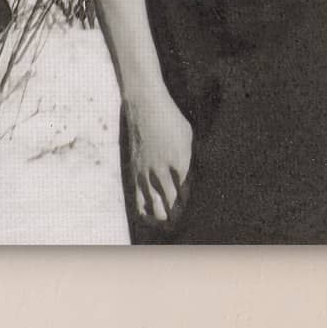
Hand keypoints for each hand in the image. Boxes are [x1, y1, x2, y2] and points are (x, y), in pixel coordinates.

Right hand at [118, 78, 194, 230]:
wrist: (145, 106)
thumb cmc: (171, 119)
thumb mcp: (189, 139)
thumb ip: (191, 163)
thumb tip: (191, 184)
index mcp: (180, 162)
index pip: (186, 195)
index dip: (189, 205)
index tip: (192, 207)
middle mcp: (161, 171)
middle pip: (171, 206)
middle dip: (178, 216)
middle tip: (181, 220)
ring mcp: (146, 173)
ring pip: (155, 208)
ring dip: (163, 218)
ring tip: (168, 221)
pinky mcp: (135, 172)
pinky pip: (139, 201)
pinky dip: (146, 212)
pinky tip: (152, 215)